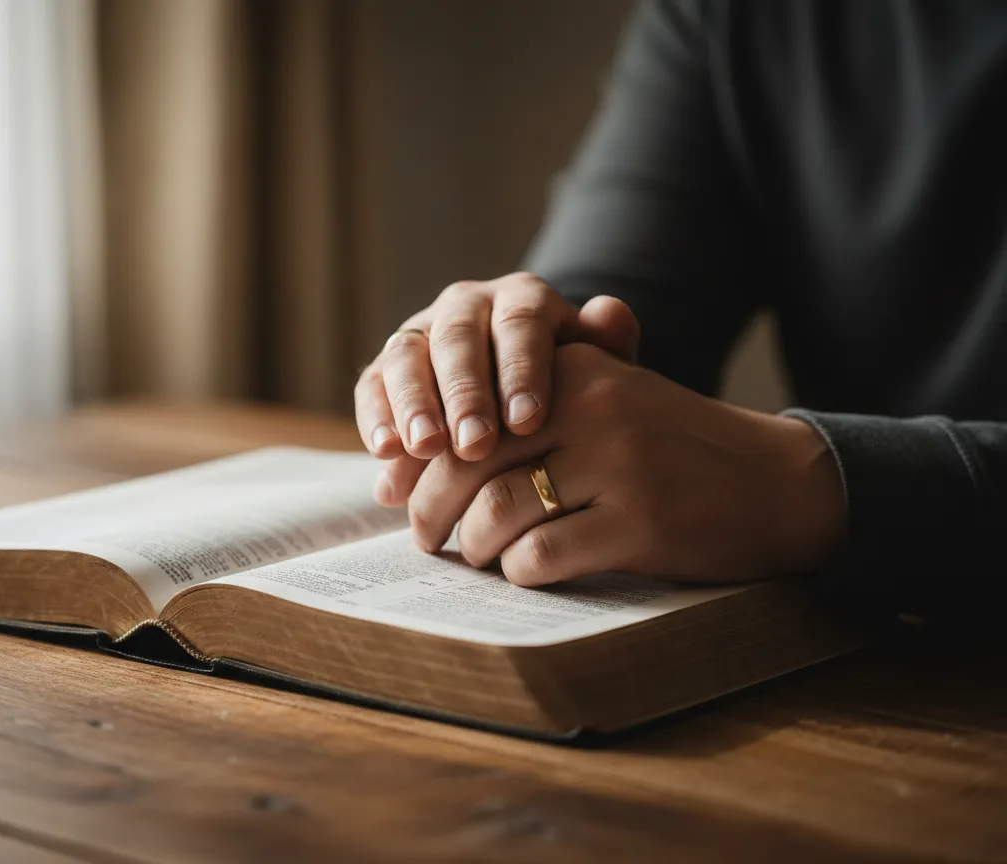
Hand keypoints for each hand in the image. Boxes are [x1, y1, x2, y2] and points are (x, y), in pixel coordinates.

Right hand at [354, 272, 638, 503]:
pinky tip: (385, 454)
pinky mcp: (384, 369)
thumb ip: (606, 347)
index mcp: (521, 299)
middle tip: (474, 445)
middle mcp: (466, 306)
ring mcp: (421, 334)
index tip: (527, 423)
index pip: (520, 322)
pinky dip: (375, 417)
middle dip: (464, 393)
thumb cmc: (571, 393)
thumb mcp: (598, 373)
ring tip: (425, 449)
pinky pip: (372, 385)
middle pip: (458, 337)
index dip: (520, 370)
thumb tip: (611, 314)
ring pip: (407, 356)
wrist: (523, 404)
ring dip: (413, 403)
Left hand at [403, 343, 846, 585]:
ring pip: (498, 511)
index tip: (404, 488)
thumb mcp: (612, 400)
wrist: (776, 482)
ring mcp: (619, 465)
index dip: (427, 458)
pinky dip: (520, 571)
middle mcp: (593, 408)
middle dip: (431, 507)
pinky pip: (543, 554)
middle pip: (471, 463)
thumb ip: (537, 407)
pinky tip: (524, 571)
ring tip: (474, 555)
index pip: (471, 412)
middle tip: (423, 535)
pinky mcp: (640, 523)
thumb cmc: (676, 448)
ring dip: (473, 545)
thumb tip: (436, 447)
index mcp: (577, 371)